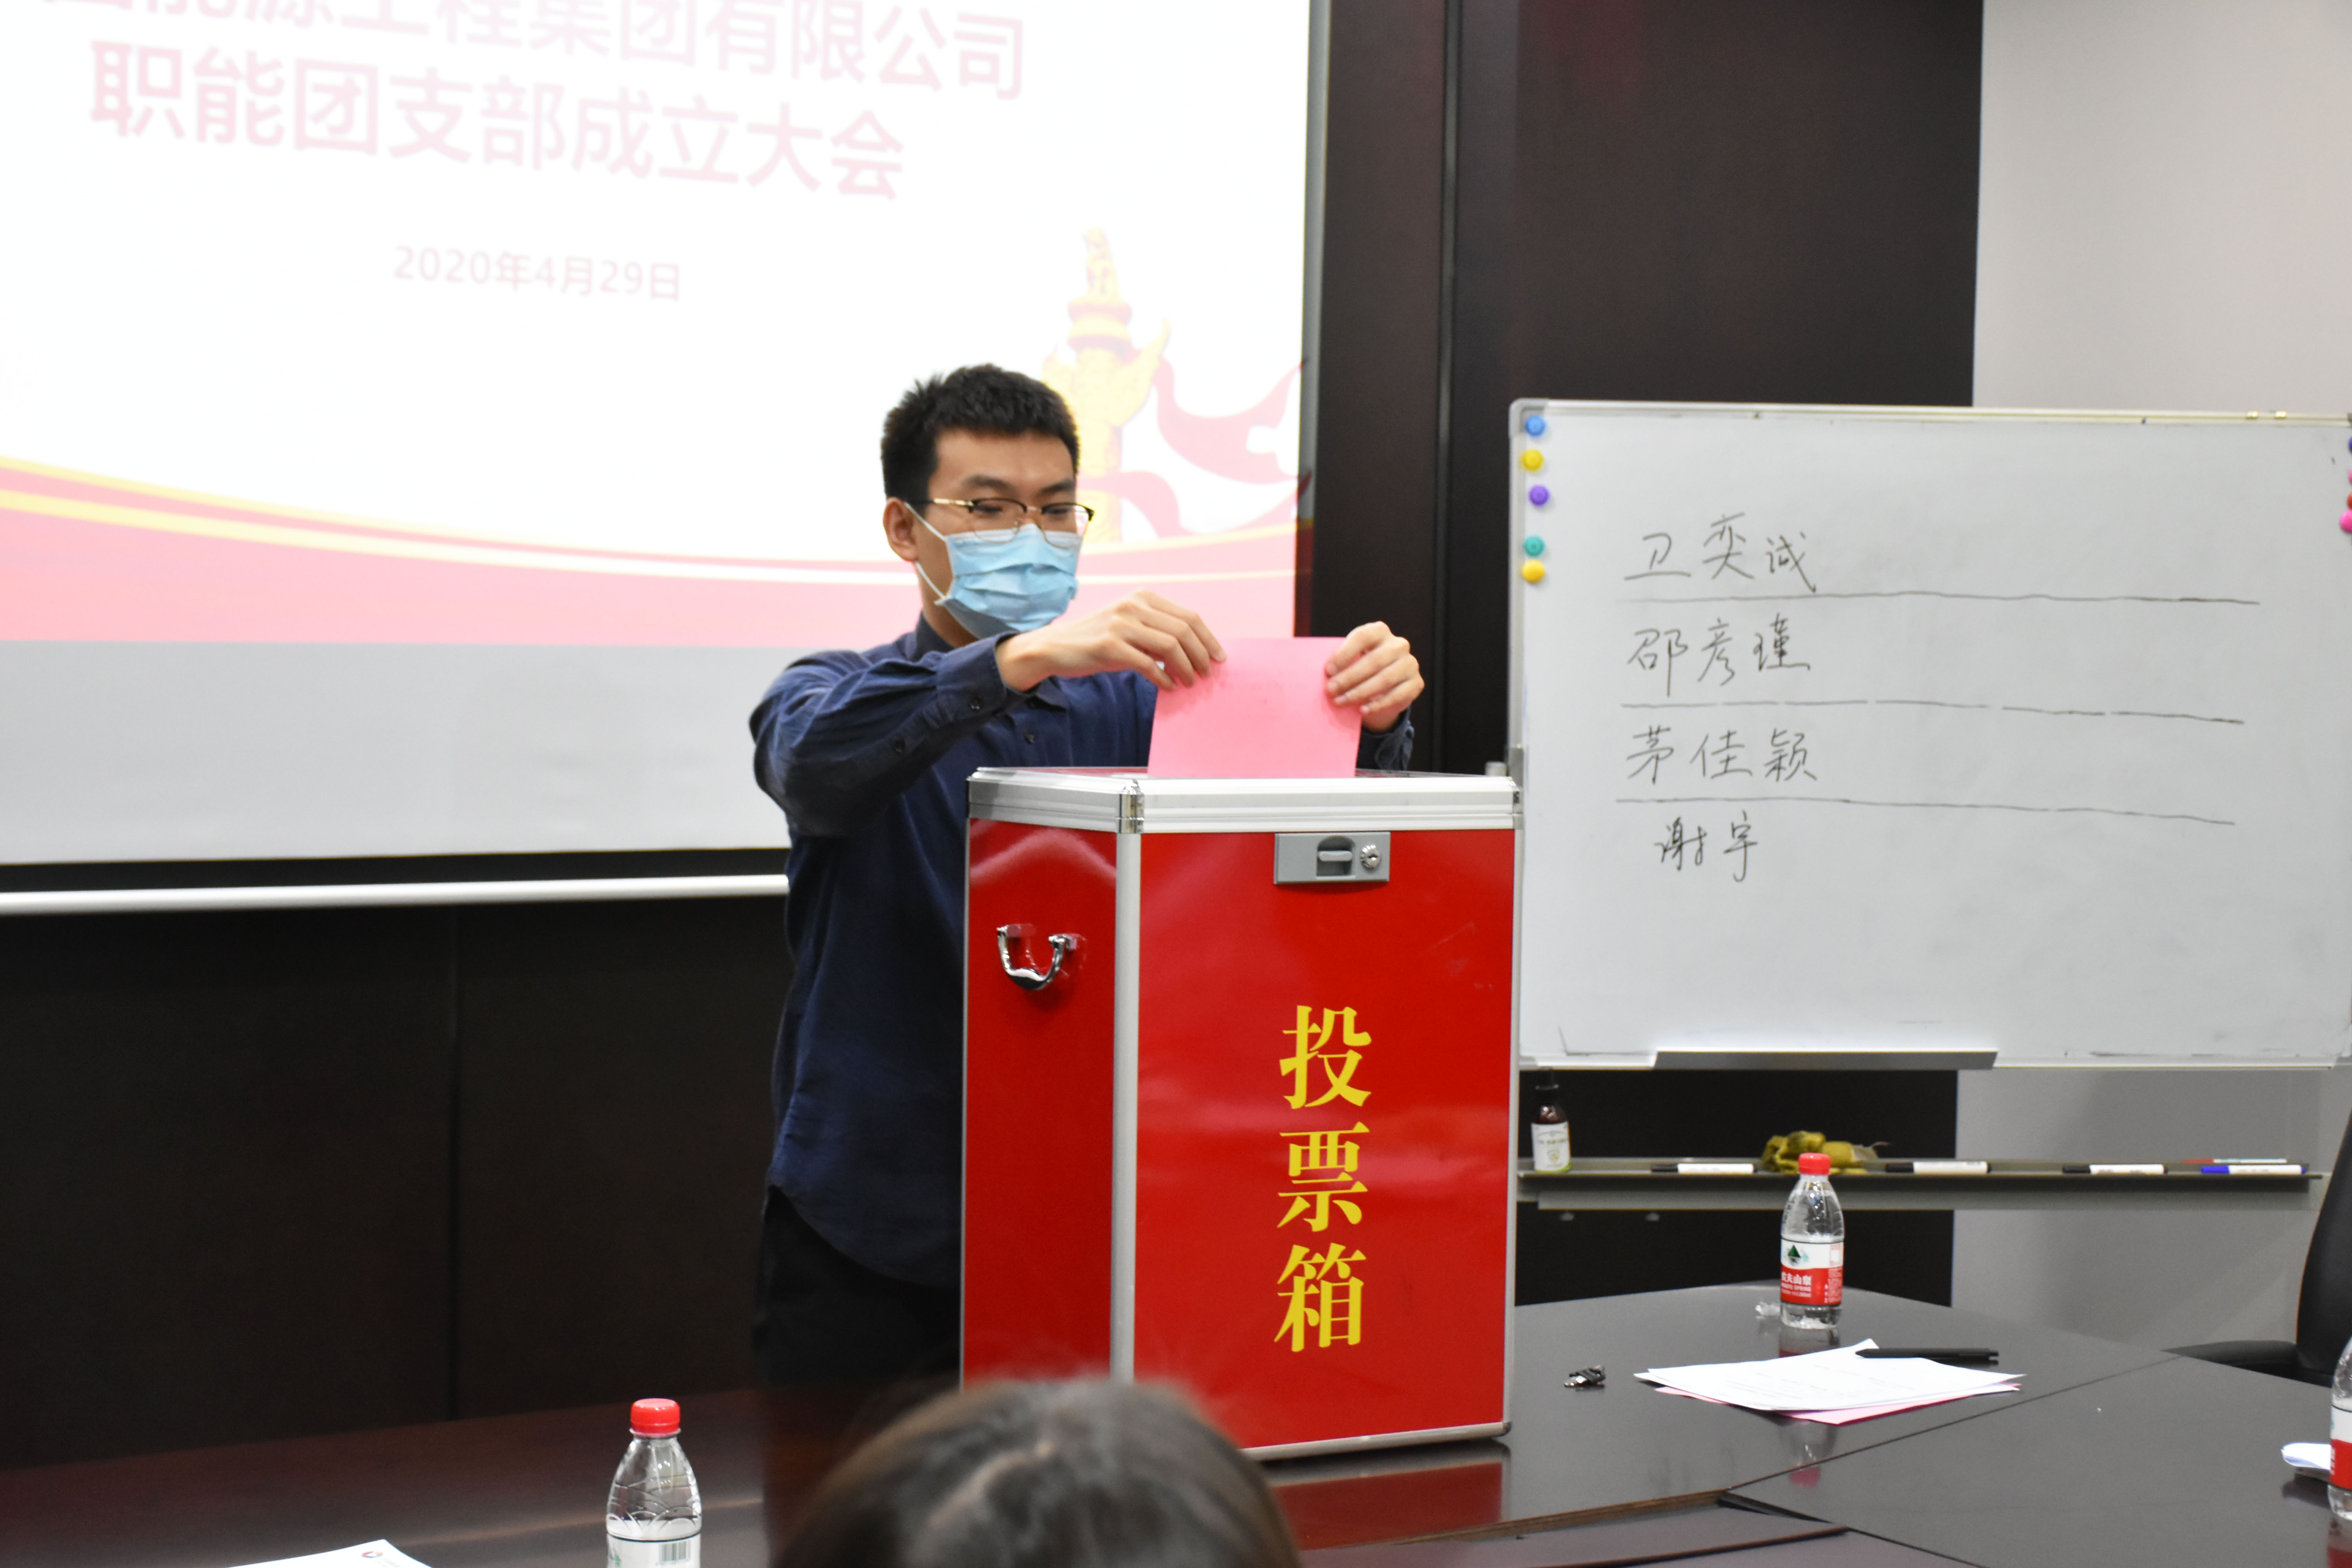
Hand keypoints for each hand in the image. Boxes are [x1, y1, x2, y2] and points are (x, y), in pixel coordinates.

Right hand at [997, 590, 1225, 692]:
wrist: (1056, 647)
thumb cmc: (1097, 640)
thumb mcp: (1130, 626)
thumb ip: (1157, 632)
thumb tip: (1194, 652)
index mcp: (1143, 597)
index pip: (1189, 616)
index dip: (1209, 639)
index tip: (1219, 657)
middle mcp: (1134, 606)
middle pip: (1184, 630)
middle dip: (1202, 655)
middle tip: (1207, 674)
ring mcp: (1121, 624)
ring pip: (1171, 646)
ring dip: (1187, 668)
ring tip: (1190, 682)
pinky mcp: (1109, 645)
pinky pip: (1148, 664)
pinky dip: (1164, 679)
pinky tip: (1169, 687)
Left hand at [1325, 621, 1420, 731]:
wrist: (1385, 687)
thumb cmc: (1361, 669)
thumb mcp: (1352, 660)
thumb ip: (1341, 663)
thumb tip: (1325, 676)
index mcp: (1379, 631)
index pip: (1362, 637)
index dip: (1345, 653)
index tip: (1328, 670)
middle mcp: (1398, 645)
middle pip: (1373, 660)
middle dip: (1349, 677)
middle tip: (1331, 690)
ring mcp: (1409, 663)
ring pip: (1384, 679)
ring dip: (1360, 692)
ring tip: (1341, 701)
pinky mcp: (1416, 682)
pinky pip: (1397, 695)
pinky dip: (1378, 704)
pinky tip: (1362, 710)